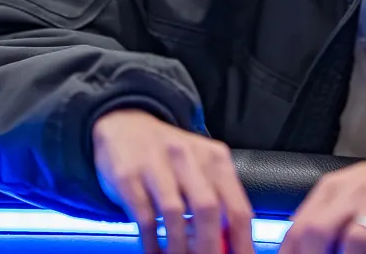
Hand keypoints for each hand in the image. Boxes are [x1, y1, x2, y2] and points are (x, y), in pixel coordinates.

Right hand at [92, 109, 254, 253]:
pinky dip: (151, 242)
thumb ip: (219, 199)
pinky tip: (154, 252)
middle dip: (209, 246)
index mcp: (215, 158)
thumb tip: (230, 242)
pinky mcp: (128, 175)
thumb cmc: (170, 155)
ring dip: (178, 246)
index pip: (237, 206)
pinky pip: (144, 216)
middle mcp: (188, 156)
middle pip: (208, 209)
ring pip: (174, 213)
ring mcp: (156, 163)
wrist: (125, 124)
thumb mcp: (201, 166)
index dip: (241, 241)